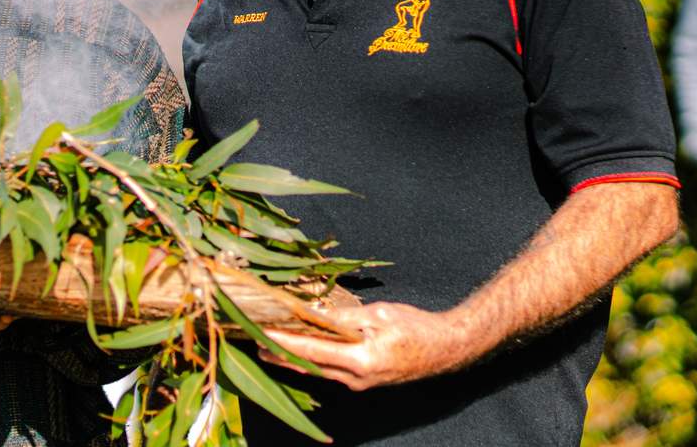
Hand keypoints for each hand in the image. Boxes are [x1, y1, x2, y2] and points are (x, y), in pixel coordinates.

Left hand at [261, 301, 477, 390]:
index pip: (311, 351)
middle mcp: (356, 378)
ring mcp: (358, 383)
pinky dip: (308, 359)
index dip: (282, 341)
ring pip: (315, 371)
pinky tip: (294, 349)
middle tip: (250, 338)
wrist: (447, 349)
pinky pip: (328, 371)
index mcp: (360, 361)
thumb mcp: (378, 315)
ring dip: (290, 357)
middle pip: (307, 366)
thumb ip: (344, 318)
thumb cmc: (416, 327)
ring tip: (263, 343)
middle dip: (278, 352)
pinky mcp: (361, 380)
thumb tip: (313, 314)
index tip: (259, 332)